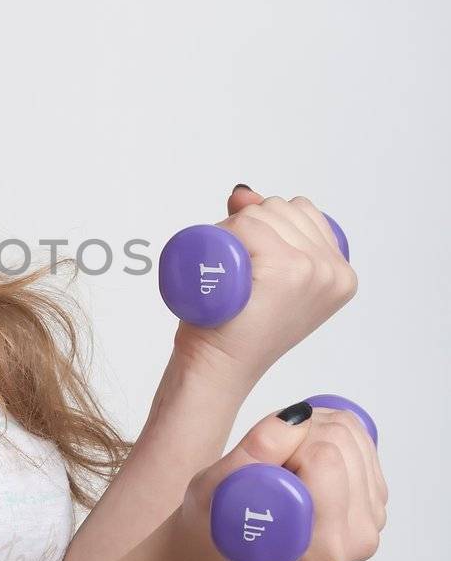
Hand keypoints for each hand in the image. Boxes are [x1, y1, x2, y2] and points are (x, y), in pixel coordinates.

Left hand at [172, 186, 357, 388]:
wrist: (219, 368)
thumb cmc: (234, 325)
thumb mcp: (262, 271)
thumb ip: (262, 229)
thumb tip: (244, 192)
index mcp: (341, 273)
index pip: (300, 211)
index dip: (266, 225)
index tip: (252, 263)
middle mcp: (335, 271)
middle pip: (279, 208)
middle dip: (248, 227)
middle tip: (237, 274)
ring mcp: (314, 269)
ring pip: (260, 214)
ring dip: (233, 233)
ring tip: (232, 276)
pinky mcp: (287, 268)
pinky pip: (246, 226)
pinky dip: (225, 237)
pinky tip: (227, 273)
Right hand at [172, 400, 387, 560]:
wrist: (230, 542)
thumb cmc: (217, 522)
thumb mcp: (215, 487)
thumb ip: (256, 452)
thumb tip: (300, 416)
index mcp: (323, 547)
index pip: (325, 459)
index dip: (287, 446)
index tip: (262, 469)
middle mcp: (357, 539)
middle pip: (341, 441)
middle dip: (300, 437)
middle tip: (271, 465)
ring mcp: (371, 519)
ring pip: (352, 433)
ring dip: (313, 432)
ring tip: (284, 463)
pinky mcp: (375, 500)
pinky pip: (361, 437)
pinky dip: (328, 433)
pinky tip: (304, 459)